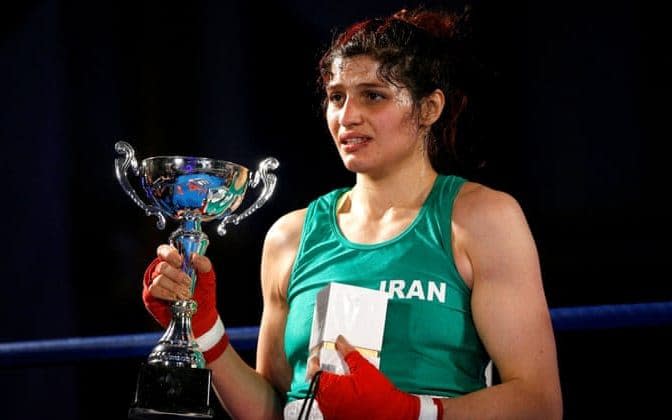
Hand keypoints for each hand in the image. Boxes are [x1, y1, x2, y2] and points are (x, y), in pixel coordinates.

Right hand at [142, 244, 227, 362]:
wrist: (201, 316)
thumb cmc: (204, 294)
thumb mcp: (208, 278)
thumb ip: (204, 265)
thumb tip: (194, 256)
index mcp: (175, 262)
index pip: (164, 250)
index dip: (169, 254)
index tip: (180, 262)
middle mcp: (163, 272)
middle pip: (161, 266)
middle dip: (177, 276)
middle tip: (189, 284)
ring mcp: (155, 284)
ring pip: (158, 279)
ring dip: (173, 287)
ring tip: (185, 295)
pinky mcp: (151, 296)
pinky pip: (153, 290)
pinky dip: (166, 294)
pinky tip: (175, 299)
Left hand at [308, 335, 442, 419]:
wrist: (393, 415)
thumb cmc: (380, 395)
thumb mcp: (365, 368)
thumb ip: (349, 353)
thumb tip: (341, 342)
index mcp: (330, 387)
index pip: (313, 371)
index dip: (314, 360)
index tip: (318, 354)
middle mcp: (327, 402)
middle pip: (317, 382)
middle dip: (323, 371)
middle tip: (330, 363)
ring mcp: (332, 412)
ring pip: (324, 394)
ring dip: (329, 384)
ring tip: (341, 377)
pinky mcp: (338, 418)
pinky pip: (331, 405)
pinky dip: (335, 396)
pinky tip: (346, 391)